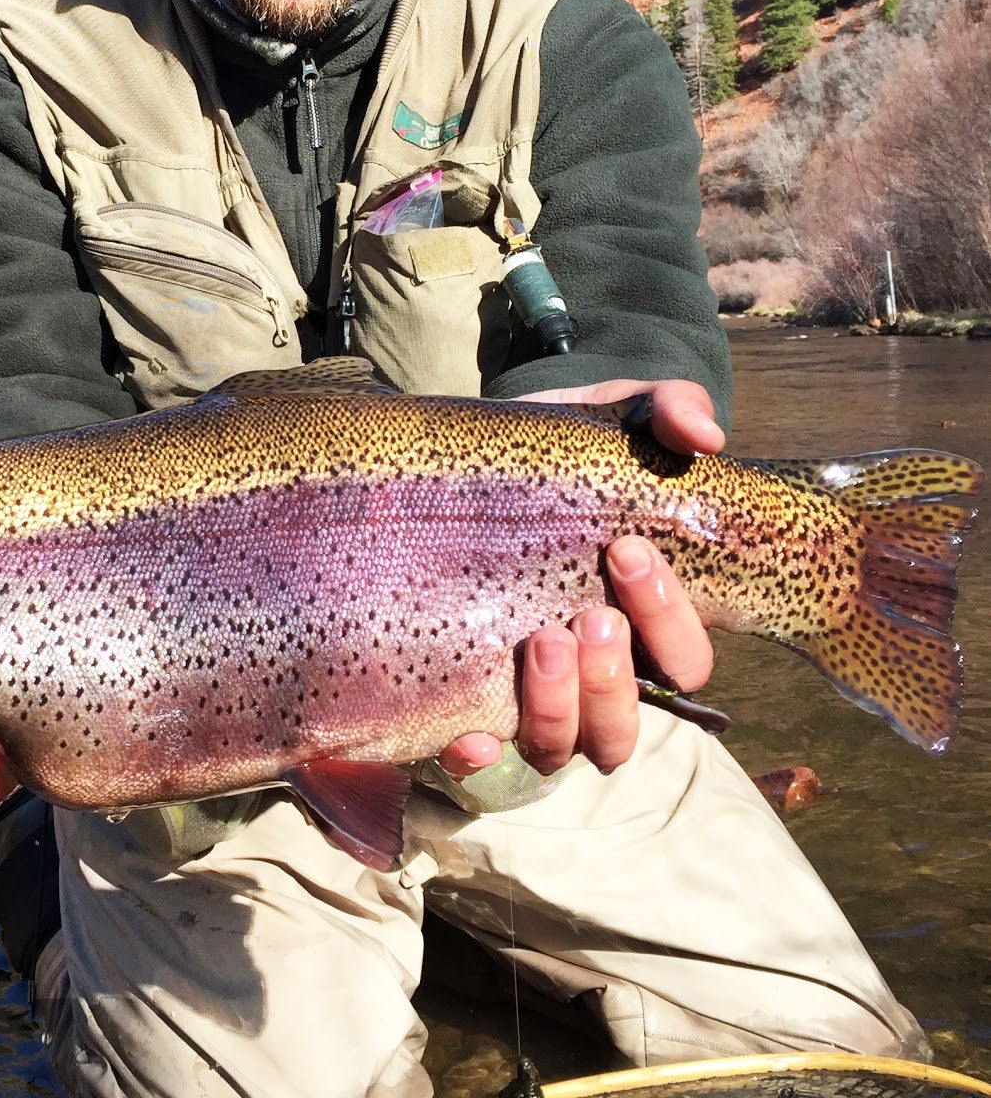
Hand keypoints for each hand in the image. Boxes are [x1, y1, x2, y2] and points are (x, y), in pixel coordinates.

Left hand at [437, 379, 720, 780]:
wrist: (484, 454)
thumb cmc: (571, 449)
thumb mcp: (619, 417)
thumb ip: (669, 411)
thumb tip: (706, 434)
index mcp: (642, 622)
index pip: (684, 662)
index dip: (669, 620)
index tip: (629, 550)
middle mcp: (594, 672)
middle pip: (625, 722)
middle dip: (613, 677)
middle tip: (588, 615)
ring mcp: (533, 693)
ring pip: (563, 746)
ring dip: (557, 708)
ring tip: (537, 640)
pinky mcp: (471, 696)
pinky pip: (479, 758)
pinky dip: (477, 758)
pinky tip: (464, 735)